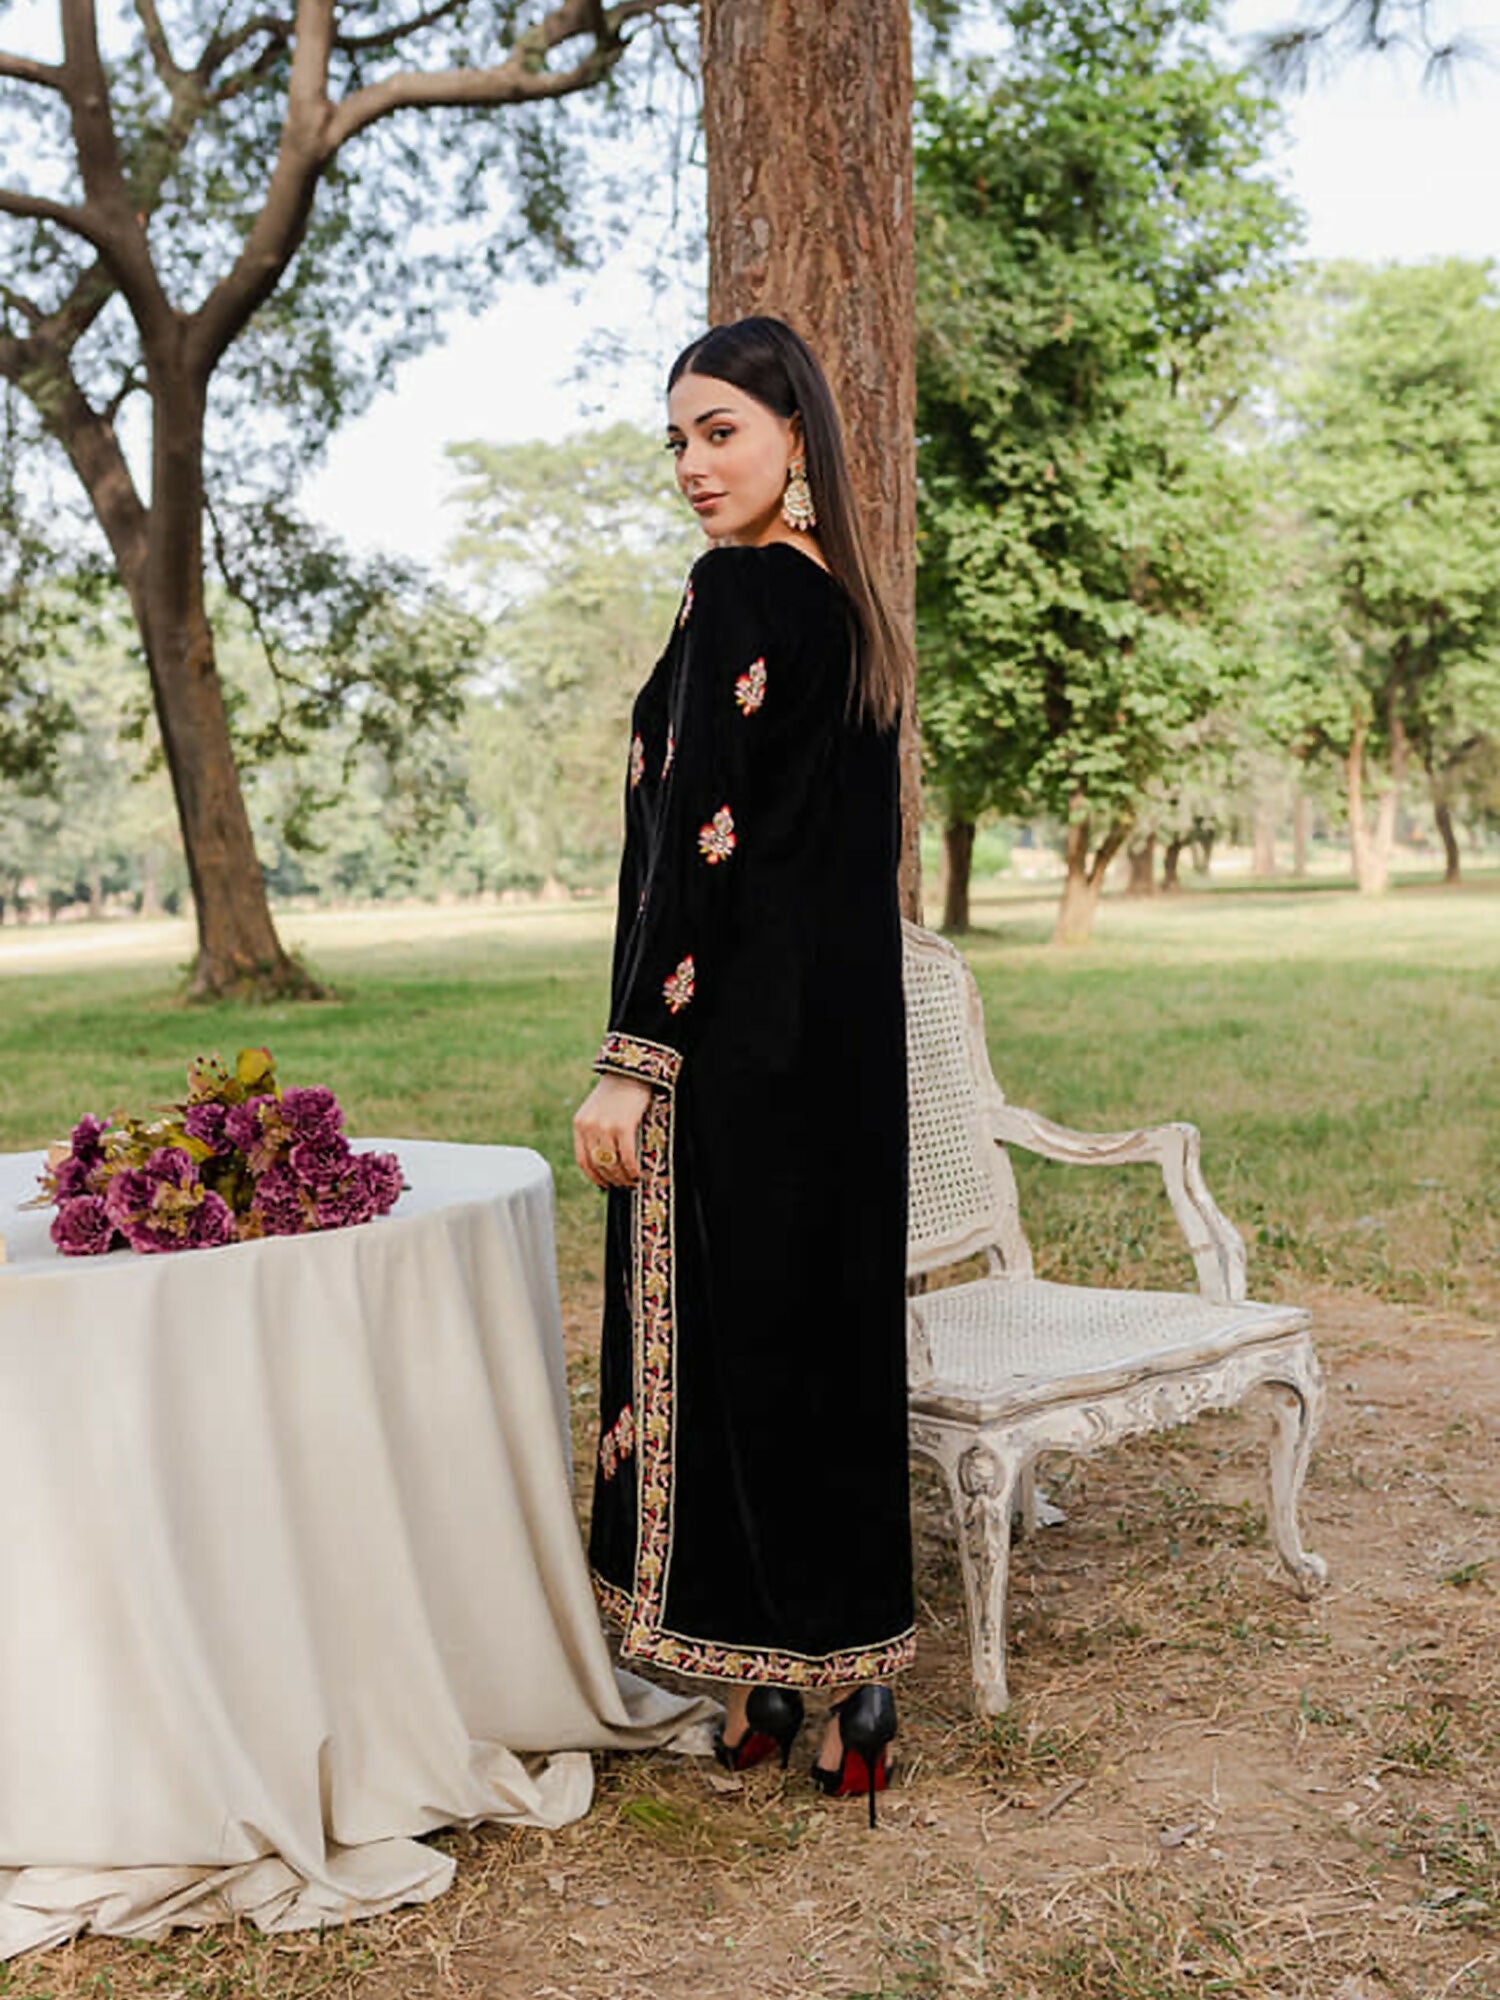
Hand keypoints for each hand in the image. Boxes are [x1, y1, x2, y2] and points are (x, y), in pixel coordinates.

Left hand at [573, 1074, 652, 1189]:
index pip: (582, 1160)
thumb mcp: (597, 1110)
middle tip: (622, 1186)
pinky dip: (632, 1170)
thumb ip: (596, 1131)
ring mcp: (605, 1127)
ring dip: (622, 1177)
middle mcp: (589, 1127)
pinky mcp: (623, 1126)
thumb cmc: (617, 1091)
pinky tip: (638, 1174)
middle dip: (611, 1180)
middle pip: (598, 1165)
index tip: (604, 1185)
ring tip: (631, 1182)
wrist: (630, 1070)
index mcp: (579, 1124)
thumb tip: (605, 1160)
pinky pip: (626, 1157)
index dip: (594, 1177)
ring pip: (612, 1164)